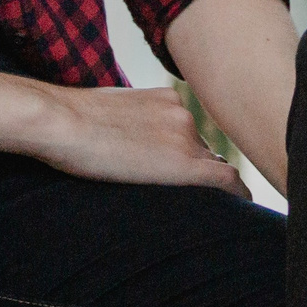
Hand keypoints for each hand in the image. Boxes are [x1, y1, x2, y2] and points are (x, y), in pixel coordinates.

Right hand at [30, 84, 248, 196]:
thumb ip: (132, 123)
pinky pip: (225, 179)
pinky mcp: (184, 163)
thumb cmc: (71, 121)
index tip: (200, 170)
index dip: (195, 154)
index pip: (189, 132)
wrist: (63, 124)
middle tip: (209, 195)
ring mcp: (186, 136)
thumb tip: (129, 143)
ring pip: (211, 166)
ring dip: (210, 184)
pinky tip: (244, 207)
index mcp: (165, 99)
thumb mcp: (109, 111)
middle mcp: (182, 113)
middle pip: (203, 150)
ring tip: (216, 207)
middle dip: (204, 170)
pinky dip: (238, 193)